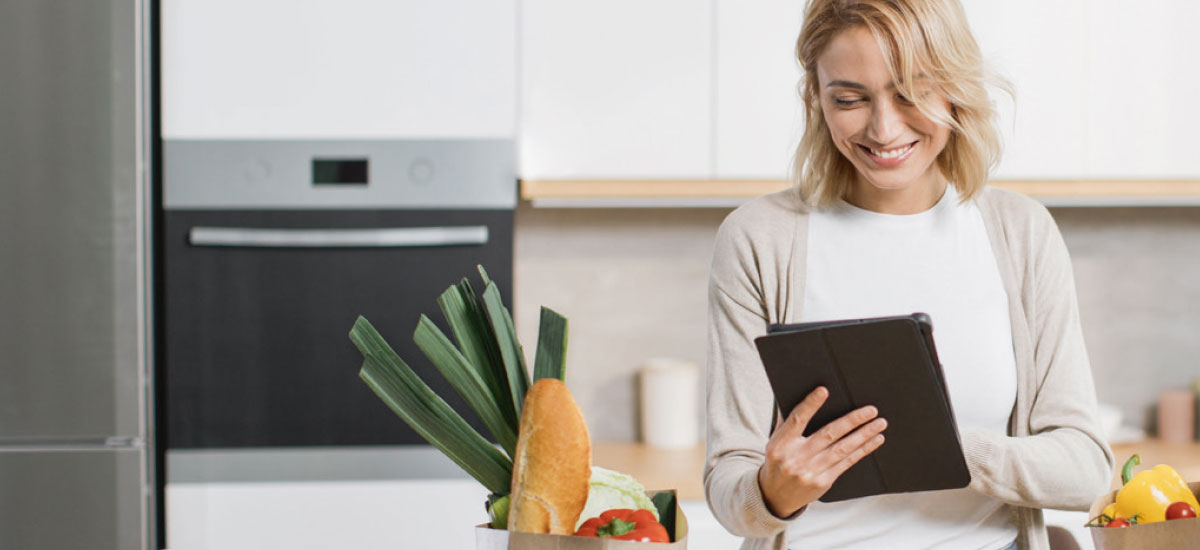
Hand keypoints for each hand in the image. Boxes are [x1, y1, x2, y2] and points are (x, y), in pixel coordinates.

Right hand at [757, 386, 887, 517]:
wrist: (776, 496)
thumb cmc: (778, 462)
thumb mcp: (774, 442)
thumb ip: (786, 422)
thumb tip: (798, 395)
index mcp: (781, 444)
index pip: (797, 420)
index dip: (810, 404)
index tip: (824, 391)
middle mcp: (796, 458)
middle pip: (828, 434)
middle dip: (852, 420)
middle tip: (870, 410)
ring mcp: (810, 472)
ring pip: (842, 449)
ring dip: (864, 435)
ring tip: (879, 423)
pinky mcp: (823, 482)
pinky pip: (846, 463)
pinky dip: (862, 450)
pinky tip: (874, 441)